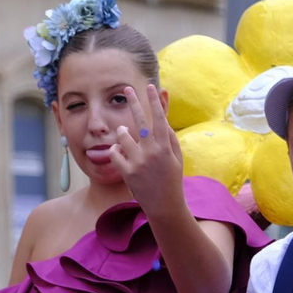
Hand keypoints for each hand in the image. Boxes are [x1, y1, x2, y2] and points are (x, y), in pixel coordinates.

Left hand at [110, 85, 185, 215]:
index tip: (151, 87)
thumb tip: (163, 121)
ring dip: (122, 132)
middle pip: (139, 121)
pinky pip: (114, 153)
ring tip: (125, 135)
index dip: (155, 101)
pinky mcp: (127, 172)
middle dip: (134, 102)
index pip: (159, 118)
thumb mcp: (177, 158)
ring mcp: (138, 162)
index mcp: (165, 146)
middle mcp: (152, 151)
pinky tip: (119, 152)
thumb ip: (170, 139)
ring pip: (123, 136)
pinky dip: (115, 150)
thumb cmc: (172, 180)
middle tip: (127, 89)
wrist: (165, 206)